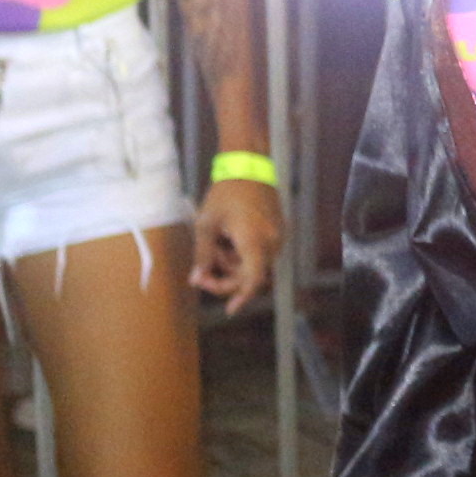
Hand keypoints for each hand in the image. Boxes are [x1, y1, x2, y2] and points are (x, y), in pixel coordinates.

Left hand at [192, 177, 282, 312]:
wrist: (249, 166)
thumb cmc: (225, 194)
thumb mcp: (206, 224)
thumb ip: (203, 255)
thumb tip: (196, 279)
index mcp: (254, 242)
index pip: (252, 280)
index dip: (241, 297)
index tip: (230, 310)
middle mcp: (271, 243)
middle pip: (250, 275)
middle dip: (225, 277)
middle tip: (200, 273)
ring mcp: (277, 236)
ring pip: (253, 264)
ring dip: (232, 263)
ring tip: (214, 245)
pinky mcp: (278, 230)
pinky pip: (259, 252)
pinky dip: (242, 253)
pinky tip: (228, 239)